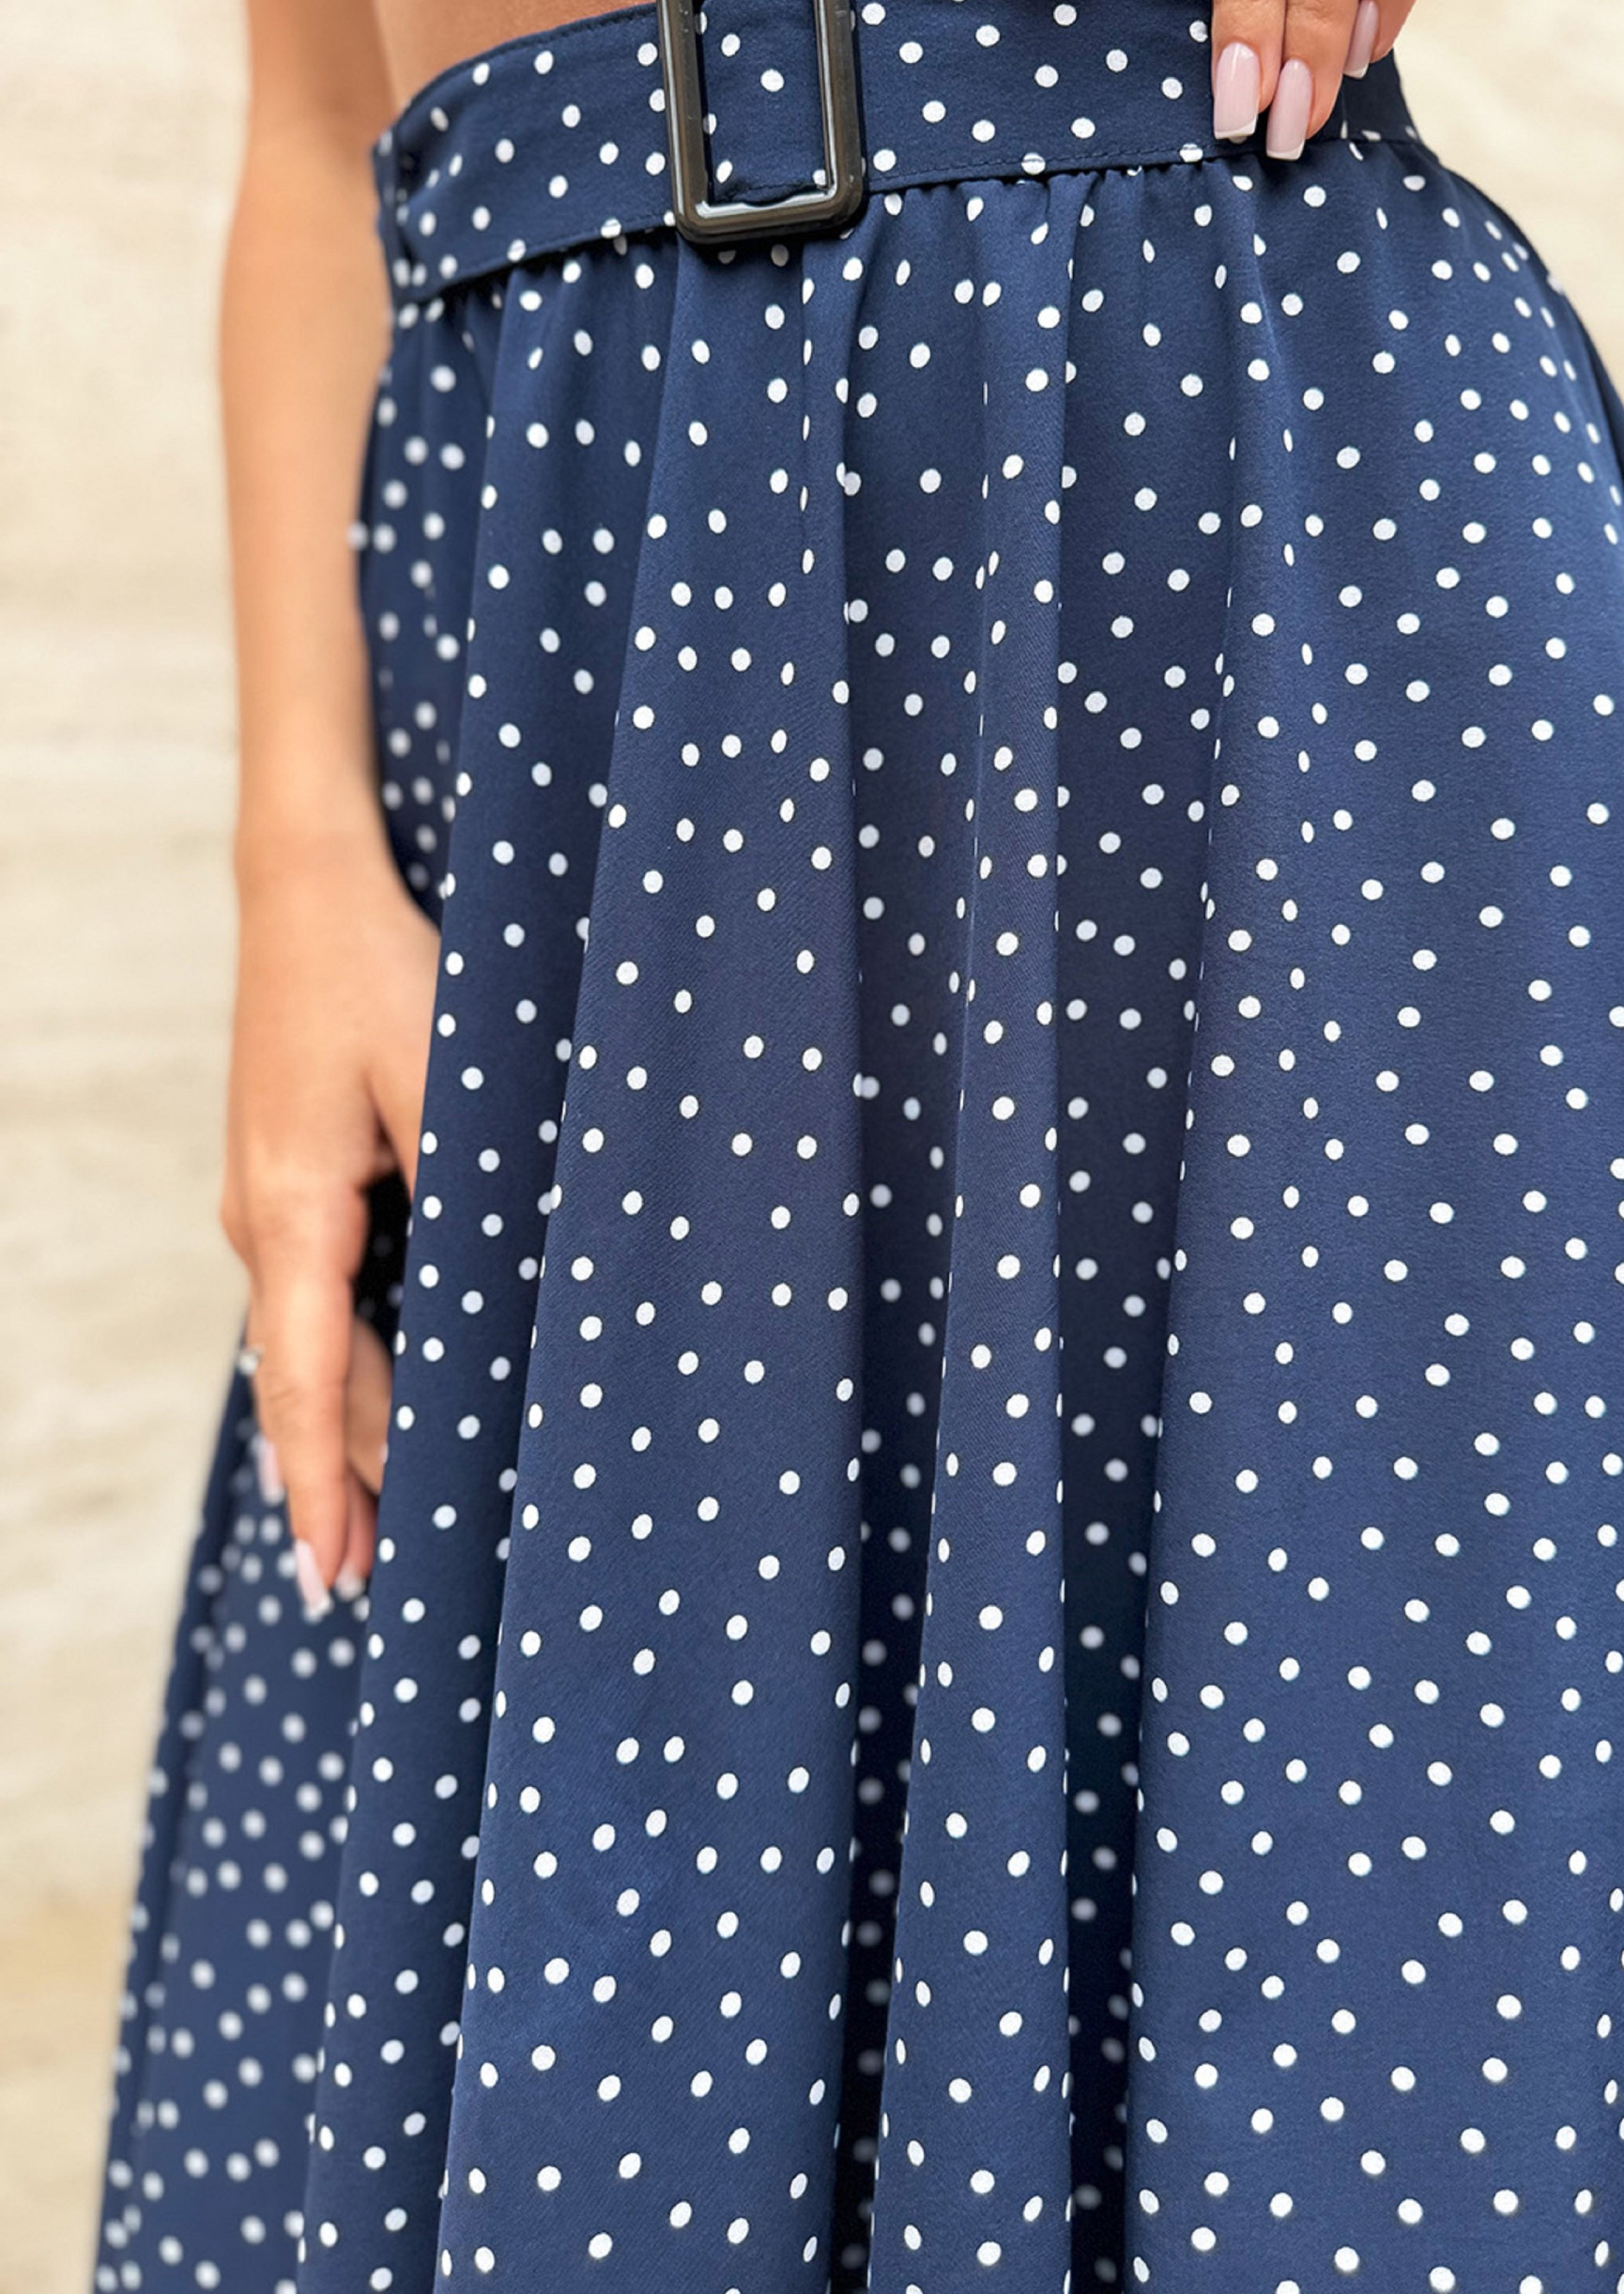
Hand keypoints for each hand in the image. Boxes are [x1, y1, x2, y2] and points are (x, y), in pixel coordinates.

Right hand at [222, 832, 437, 1613]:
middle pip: (308, 1377)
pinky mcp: (293, 1178)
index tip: (333, 1572)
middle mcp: (266, 1219)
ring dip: (343, 1426)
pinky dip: (346, 1362)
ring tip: (369, 1522)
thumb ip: (470, 1187)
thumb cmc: (375, 972)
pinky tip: (377, 1399)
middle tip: (364, 1585)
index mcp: (293, 1209)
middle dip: (337, 1479)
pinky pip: (319, 1298)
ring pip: (312, 1342)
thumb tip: (506, 1289)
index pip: (306, 1378)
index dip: (323, 1479)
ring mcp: (271, 1201)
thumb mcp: (440, 1077)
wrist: (307, 889)